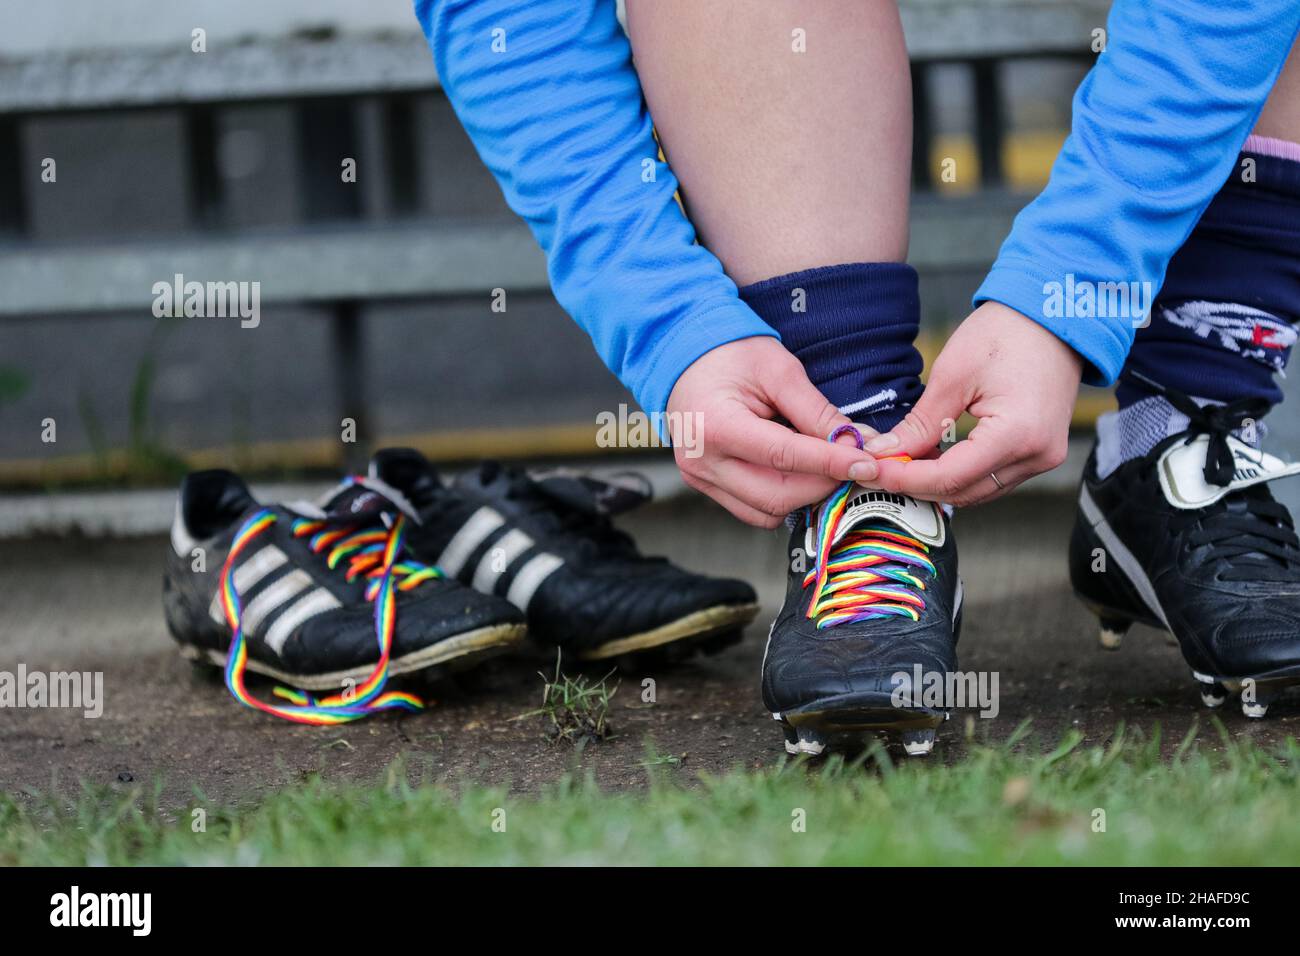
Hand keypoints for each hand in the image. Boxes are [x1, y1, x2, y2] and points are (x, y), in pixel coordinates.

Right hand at [667, 336, 879, 527]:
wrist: (682, 357)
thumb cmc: (729, 354)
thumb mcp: (779, 370)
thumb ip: (817, 411)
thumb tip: (861, 443)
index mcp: (716, 426)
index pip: (784, 457)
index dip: (831, 463)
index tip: (868, 465)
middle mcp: (702, 461)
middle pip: (777, 495)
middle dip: (823, 484)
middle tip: (854, 466)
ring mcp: (700, 478)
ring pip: (767, 511)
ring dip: (805, 496)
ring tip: (826, 467)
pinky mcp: (706, 486)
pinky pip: (753, 509)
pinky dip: (783, 498)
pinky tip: (798, 473)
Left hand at [866, 301, 1081, 505]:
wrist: (1053, 316)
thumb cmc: (1006, 333)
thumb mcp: (953, 374)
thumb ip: (920, 424)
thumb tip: (884, 453)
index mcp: (1017, 434)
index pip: (950, 477)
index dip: (905, 479)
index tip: (872, 470)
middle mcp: (1037, 456)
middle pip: (963, 491)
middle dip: (915, 485)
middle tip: (875, 470)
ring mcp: (1042, 458)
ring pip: (977, 490)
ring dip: (935, 483)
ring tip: (897, 465)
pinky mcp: (1039, 454)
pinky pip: (991, 478)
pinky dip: (958, 474)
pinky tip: (928, 460)